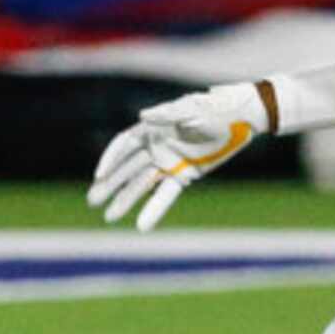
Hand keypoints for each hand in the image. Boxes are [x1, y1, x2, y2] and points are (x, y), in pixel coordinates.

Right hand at [86, 83, 266, 230]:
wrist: (241, 118)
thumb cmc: (213, 108)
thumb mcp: (191, 108)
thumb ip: (166, 114)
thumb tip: (142, 117)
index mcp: (152, 129)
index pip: (123, 145)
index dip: (110, 160)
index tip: (98, 176)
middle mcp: (156, 147)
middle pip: (127, 169)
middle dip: (110, 185)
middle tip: (92, 201)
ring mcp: (169, 163)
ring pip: (142, 185)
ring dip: (125, 200)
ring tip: (109, 217)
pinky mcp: (185, 175)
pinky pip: (166, 194)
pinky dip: (154, 209)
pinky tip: (141, 225)